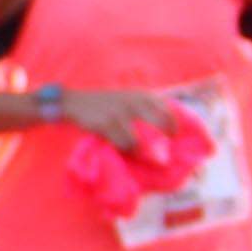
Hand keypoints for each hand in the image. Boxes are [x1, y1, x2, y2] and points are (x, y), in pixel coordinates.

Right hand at [50, 86, 176, 154]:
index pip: (170, 112)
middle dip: (164, 142)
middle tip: (163, 153)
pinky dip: (125, 149)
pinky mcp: (107, 124)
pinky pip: (123, 144)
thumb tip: (166, 127)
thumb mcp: (130, 98)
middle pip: (161, 125)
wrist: (77, 102)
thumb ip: (147, 108)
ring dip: (141, 151)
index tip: (173, 138)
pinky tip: (122, 149)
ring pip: (140, 140)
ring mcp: (121, 114)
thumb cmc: (107, 103)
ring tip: (139, 154)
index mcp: (143, 96)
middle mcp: (136, 103)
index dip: (174, 128)